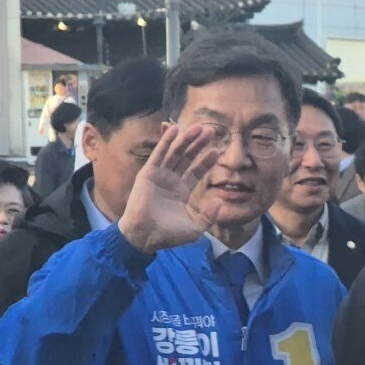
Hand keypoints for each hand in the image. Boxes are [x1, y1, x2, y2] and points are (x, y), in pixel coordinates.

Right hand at [117, 124, 222, 253]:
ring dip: (186, 139)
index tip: (218, 149)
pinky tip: (176, 129)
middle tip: (211, 131)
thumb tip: (219, 201)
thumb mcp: (195, 228)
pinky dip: (167, 141)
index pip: (197, 171)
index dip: (206, 160)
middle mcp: (171, 180)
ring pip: (175, 153)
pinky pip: (159, 154)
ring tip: (199, 127)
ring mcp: (159, 175)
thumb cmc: (168, 235)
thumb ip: (208, 215)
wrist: (145, 237)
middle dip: (199, 145)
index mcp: (181, 191)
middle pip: (187, 158)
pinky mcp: (148, 173)